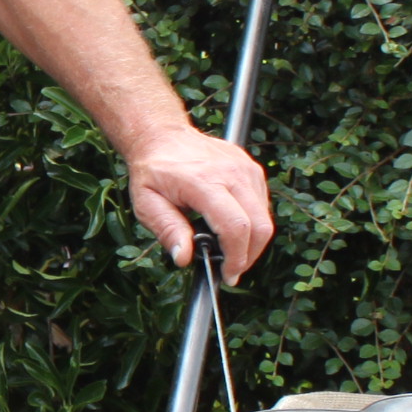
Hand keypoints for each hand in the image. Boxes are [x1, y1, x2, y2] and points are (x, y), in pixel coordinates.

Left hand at [126, 127, 274, 274]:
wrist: (162, 136)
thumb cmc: (152, 171)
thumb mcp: (147, 204)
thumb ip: (167, 230)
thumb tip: (184, 258)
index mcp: (204, 182)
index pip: (236, 226)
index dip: (236, 257)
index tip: (228, 275)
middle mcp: (232, 173)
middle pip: (260, 225)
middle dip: (249, 256)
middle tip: (231, 270)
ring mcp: (245, 168)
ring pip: (264, 217)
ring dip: (252, 241)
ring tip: (227, 249)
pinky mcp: (251, 169)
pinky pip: (261, 204)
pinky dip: (252, 223)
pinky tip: (230, 226)